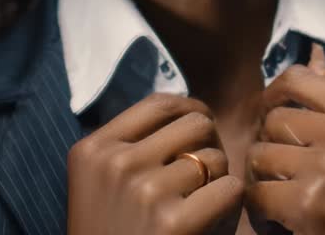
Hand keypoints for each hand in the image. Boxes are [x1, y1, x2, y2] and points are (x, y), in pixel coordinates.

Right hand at [67, 93, 242, 234]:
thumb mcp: (104, 185)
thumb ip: (136, 147)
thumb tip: (192, 110)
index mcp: (92, 150)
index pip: (161, 102)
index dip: (192, 113)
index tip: (199, 139)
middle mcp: (114, 163)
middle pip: (196, 122)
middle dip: (211, 146)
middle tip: (207, 179)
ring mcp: (142, 190)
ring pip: (216, 156)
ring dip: (221, 180)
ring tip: (205, 208)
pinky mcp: (172, 222)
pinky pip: (229, 188)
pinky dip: (231, 208)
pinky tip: (213, 225)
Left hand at [246, 44, 324, 234]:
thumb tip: (313, 52)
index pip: (296, 78)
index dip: (271, 96)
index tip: (268, 118)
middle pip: (272, 120)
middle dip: (269, 147)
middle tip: (280, 174)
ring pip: (259, 155)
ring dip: (262, 181)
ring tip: (281, 198)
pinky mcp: (311, 202)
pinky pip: (257, 194)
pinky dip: (261, 213)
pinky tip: (281, 221)